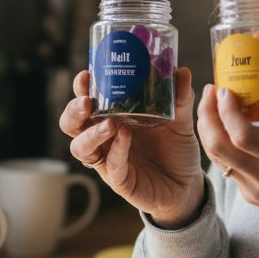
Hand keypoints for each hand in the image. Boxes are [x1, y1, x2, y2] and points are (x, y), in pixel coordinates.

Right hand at [59, 68, 204, 227]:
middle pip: (72, 124)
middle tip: (86, 100)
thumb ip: (180, 99)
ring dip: (90, 134)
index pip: (86, 101)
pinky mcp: (120, 180)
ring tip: (109, 123)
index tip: (86, 74)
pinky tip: (125, 136)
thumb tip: (182, 72)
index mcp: (111, 118)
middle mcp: (103, 139)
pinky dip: (117, 149)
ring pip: (81, 148)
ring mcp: (108, 160)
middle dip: (74, 111)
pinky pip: (111, 165)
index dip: (81, 89)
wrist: (187, 185)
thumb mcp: (180, 121)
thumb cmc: (175, 150)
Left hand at [196, 51, 258, 229]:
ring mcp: (253, 189)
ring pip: (216, 157)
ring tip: (213, 104)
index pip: (243, 136)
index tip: (225, 90)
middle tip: (211, 90)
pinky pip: (225, 166)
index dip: (227, 112)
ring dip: (208, 129)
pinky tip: (226, 126)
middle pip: (219, 146)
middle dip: (207, 115)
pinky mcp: (248, 195)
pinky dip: (220, 144)